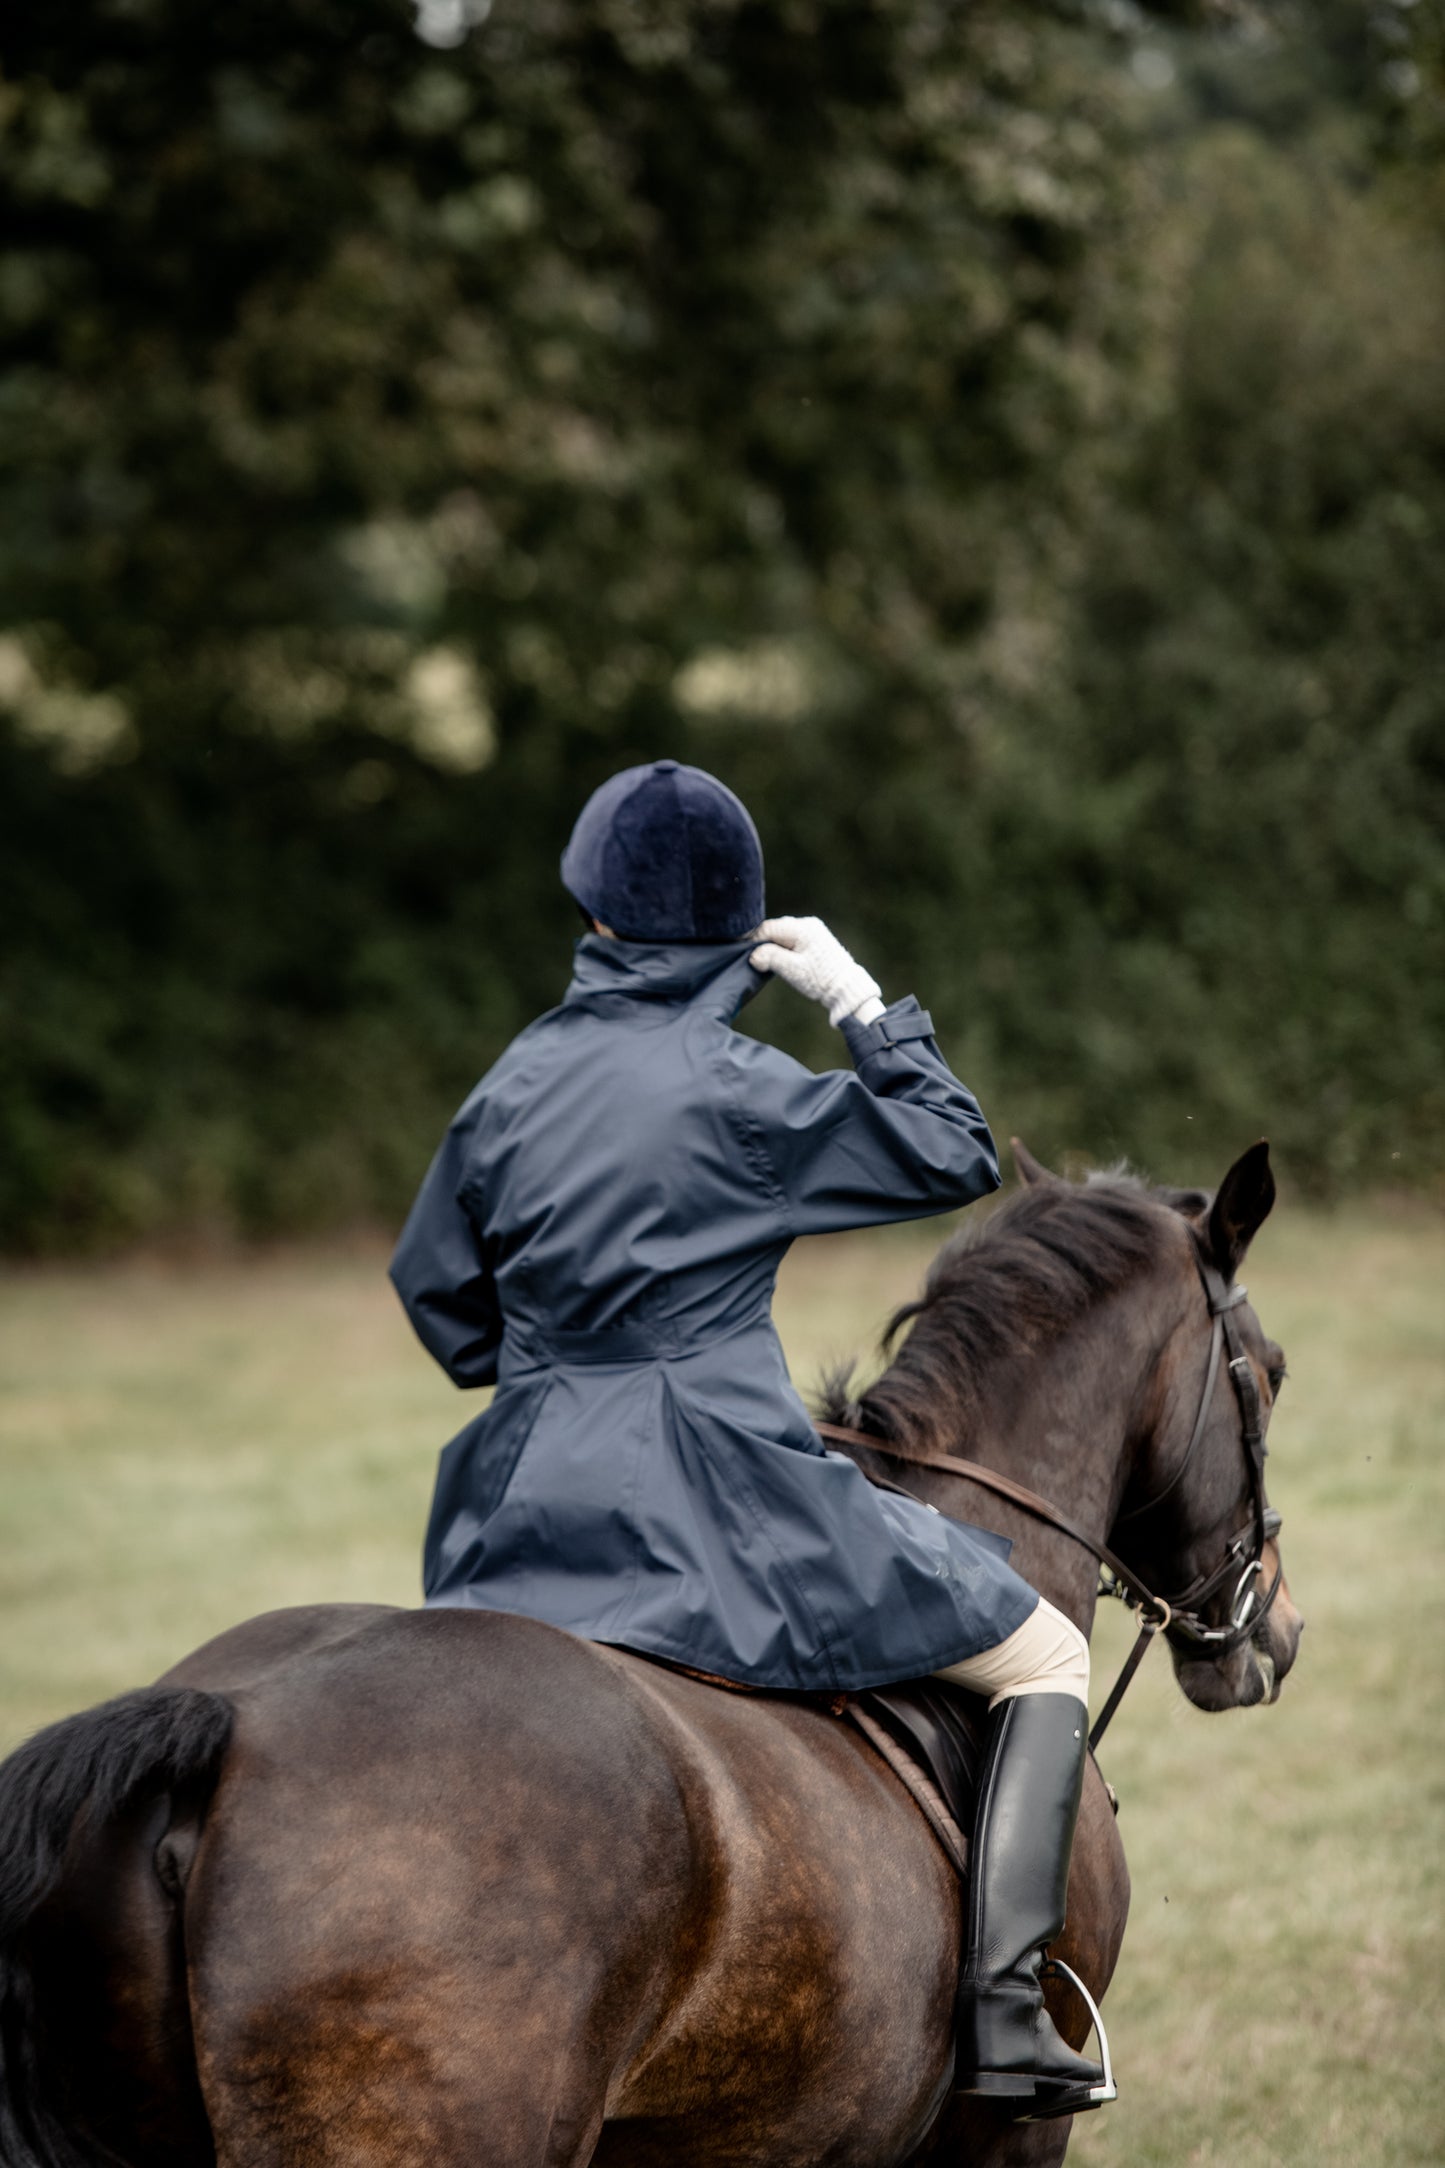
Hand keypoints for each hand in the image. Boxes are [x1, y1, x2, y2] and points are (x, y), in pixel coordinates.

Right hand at [749, 916, 883, 1026]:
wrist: (845, 988)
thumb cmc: (819, 979)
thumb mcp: (792, 970)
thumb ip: (771, 958)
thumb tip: (753, 955)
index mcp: (802, 928)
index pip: (769, 928)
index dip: (754, 940)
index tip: (744, 952)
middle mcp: (808, 924)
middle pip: (776, 929)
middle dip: (764, 943)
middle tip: (756, 960)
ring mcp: (813, 930)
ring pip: (783, 934)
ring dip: (774, 946)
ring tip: (768, 962)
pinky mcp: (815, 939)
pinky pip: (793, 938)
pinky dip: (784, 948)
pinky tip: (782, 960)